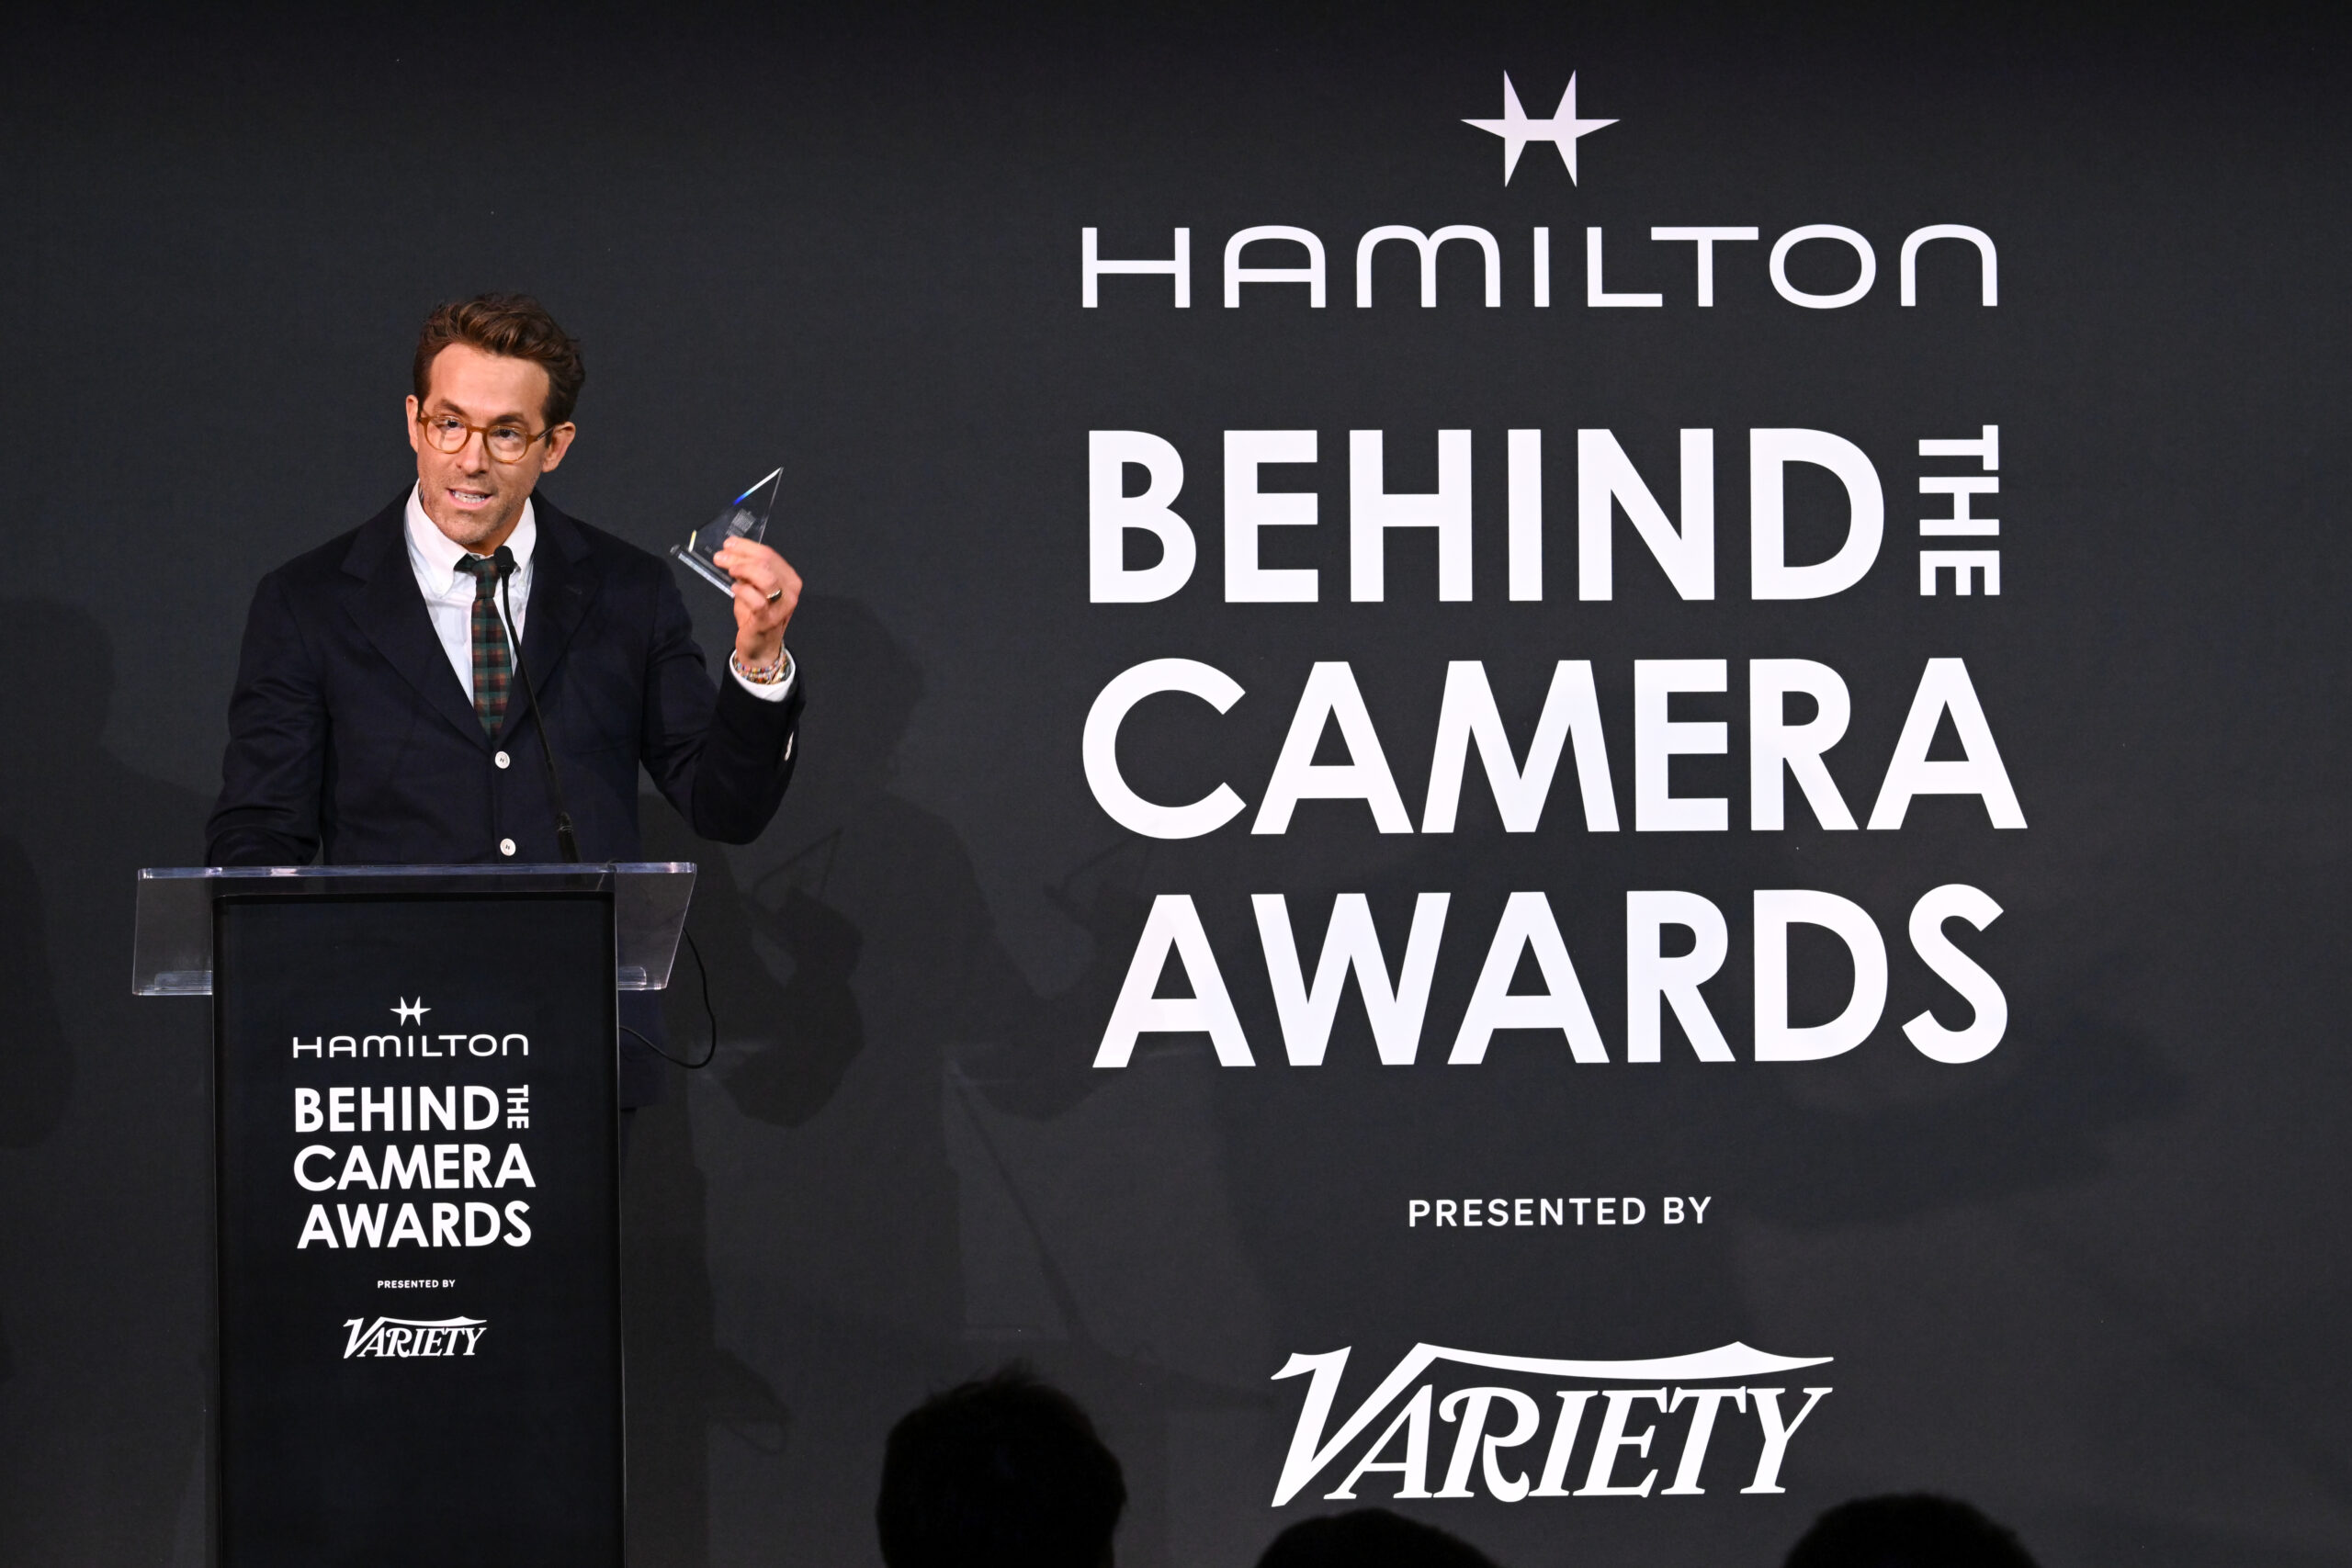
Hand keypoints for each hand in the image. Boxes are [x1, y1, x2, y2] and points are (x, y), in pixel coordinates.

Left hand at [712, 538, 800, 667]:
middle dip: (740, 556)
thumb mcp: (754, 588)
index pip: (769, 554)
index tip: (728, 544)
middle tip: (721, 557)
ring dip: (743, 569)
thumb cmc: (757, 615)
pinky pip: (757, 600)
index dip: (747, 546)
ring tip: (729, 570)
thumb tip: (731, 553)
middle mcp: (790, 591)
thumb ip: (748, 572)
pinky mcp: (769, 620)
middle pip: (766, 562)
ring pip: (765, 577)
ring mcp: (781, 606)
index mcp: (789, 578)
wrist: (760, 646)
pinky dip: (743, 591)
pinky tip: (734, 589)